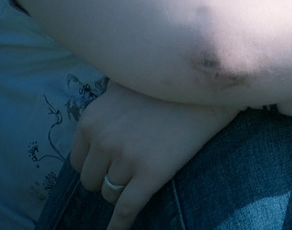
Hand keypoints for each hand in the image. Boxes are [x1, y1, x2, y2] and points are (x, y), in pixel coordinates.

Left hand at [70, 81, 237, 229]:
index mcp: (91, 120)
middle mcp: (103, 140)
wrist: (206, 88)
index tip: (111, 163)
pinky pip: (127, 208)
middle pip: (92, 180)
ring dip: (122, 192)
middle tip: (130, 169)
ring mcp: (126, 158)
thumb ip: (108, 96)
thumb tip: (104, 105)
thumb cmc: (168, 83)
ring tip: (140, 182)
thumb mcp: (128, 80)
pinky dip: (120, 224)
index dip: (97, 164)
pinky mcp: (150, 174)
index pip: (79, 161)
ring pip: (111, 194)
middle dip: (109, 178)